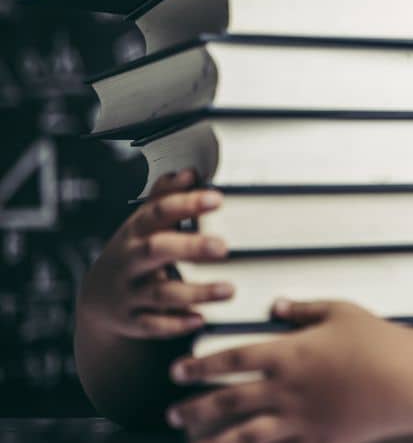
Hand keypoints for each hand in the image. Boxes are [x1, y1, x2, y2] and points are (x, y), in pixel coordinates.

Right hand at [77, 169, 231, 339]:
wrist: (98, 299)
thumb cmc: (133, 251)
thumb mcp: (143, 224)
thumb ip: (166, 198)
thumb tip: (190, 172)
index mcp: (136, 231)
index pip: (159, 212)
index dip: (186, 204)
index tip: (217, 198)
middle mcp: (131, 261)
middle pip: (156, 250)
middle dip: (189, 247)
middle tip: (223, 247)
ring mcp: (130, 292)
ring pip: (161, 293)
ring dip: (196, 292)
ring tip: (229, 290)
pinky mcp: (133, 321)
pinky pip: (154, 325)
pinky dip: (176, 324)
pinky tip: (201, 319)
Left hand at [165, 300, 412, 442]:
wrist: (408, 381)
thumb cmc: (379, 342)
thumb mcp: (341, 312)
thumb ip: (304, 308)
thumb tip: (277, 304)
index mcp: (289, 353)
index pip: (232, 359)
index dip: (200, 365)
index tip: (179, 370)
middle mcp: (287, 389)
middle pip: (229, 400)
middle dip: (196, 408)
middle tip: (174, 413)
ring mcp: (301, 418)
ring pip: (245, 434)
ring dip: (214, 439)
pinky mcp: (319, 439)